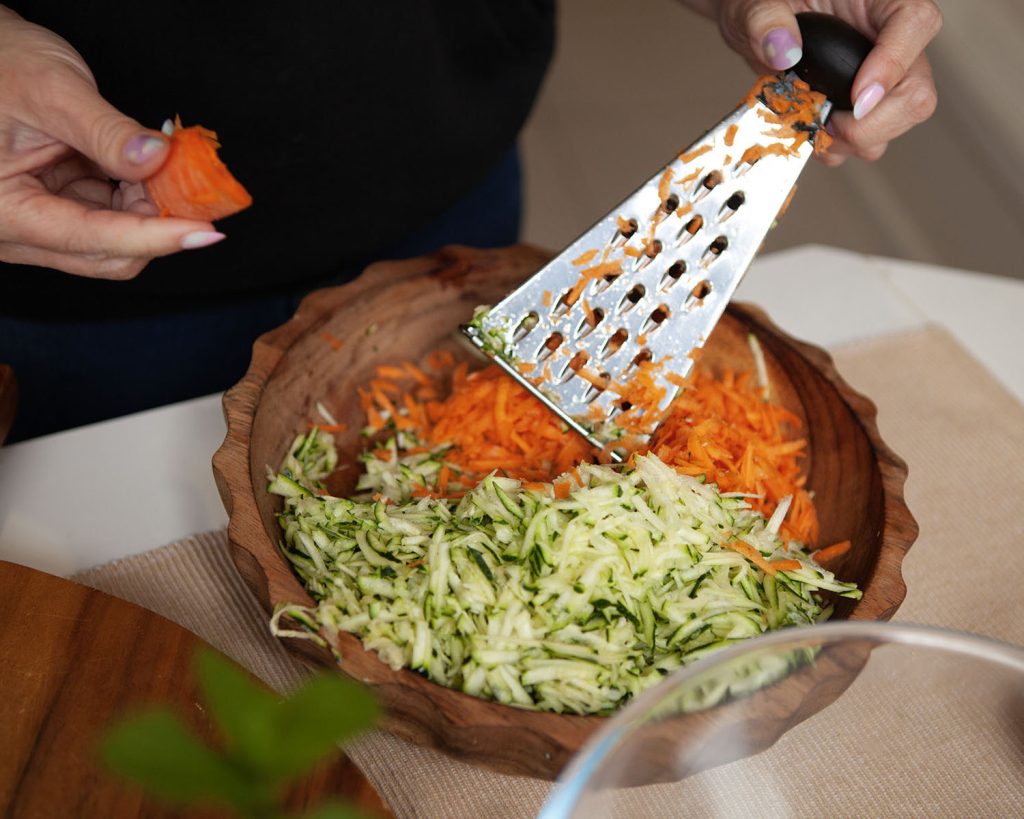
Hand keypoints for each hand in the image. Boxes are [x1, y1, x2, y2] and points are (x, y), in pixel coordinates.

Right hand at [0, 9, 224, 279]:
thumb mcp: (52, 91)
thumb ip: (107, 133)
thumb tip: (158, 159)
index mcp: (4, 210)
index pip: (91, 238)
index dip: (154, 238)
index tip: (204, 231)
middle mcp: (18, 231)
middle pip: (108, 254)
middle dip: (157, 224)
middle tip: (193, 186)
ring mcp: (41, 226)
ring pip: (117, 242)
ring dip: (151, 210)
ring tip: (163, 164)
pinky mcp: (61, 213)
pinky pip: (113, 221)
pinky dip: (140, 199)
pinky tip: (148, 169)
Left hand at [684, 0, 941, 165]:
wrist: (754, 28)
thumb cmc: (767, 2)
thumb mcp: (755, 1)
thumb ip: (764, 19)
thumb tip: (782, 50)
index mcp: (881, 1)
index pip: (916, 24)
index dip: (894, 63)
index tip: (858, 97)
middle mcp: (890, 41)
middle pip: (916, 92)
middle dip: (873, 123)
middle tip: (827, 121)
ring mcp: (881, 80)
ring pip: (896, 124)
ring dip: (851, 140)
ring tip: (809, 123)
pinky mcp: (861, 110)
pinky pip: (864, 142)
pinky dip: (834, 148)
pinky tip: (806, 130)